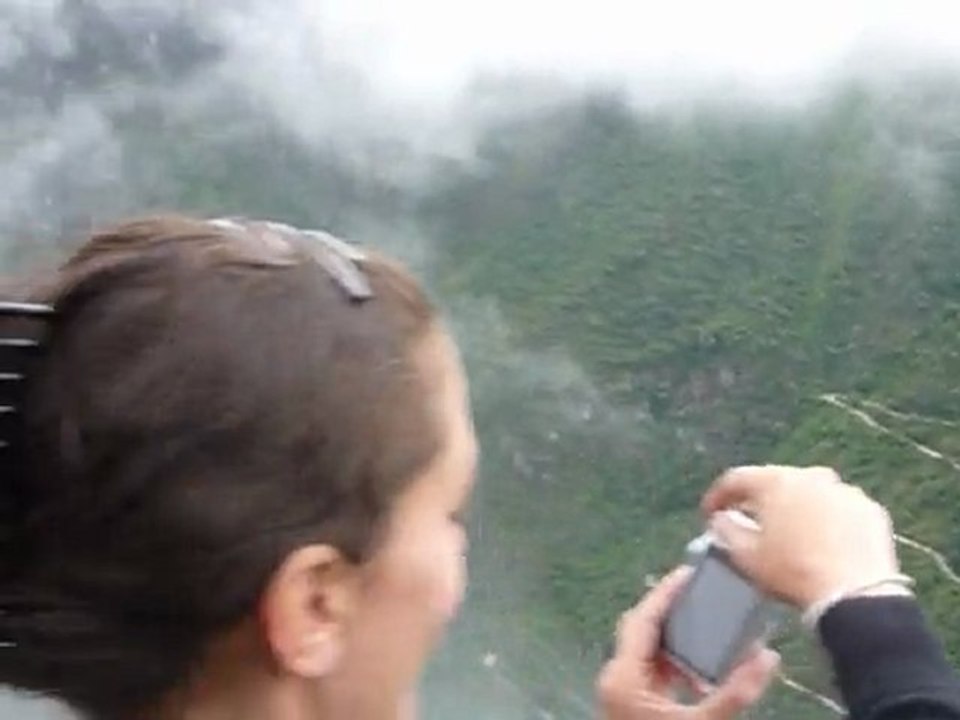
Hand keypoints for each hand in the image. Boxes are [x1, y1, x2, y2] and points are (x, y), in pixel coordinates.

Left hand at [596, 568, 778, 719]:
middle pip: (641, 629)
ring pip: (646, 650)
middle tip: (700, 592)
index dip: (664, 593)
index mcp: (622, 677)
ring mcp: (622, 693)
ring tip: (707, 622)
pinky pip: (651, 671)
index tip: (688, 572)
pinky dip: (674, 663)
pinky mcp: (632, 705)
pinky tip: (701, 668)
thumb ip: (734, 693)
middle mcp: (616, 678)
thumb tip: (769, 657)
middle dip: (669, 610)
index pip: (641, 620)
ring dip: (674, 637)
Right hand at [702, 465, 900, 607]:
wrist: (856, 594)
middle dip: (759, 501)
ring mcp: (844, 491)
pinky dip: (826, 520)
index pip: (736, 479)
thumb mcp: (746, 555)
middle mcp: (811, 476)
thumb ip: (725, 530)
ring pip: (810, 494)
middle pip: (775, 483)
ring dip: (795, 509)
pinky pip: (838, 509)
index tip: (710, 513)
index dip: (718, 496)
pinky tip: (822, 544)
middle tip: (749, 522)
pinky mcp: (869, 510)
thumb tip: (721, 519)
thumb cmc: (793, 572)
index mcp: (775, 481)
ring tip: (790, 536)